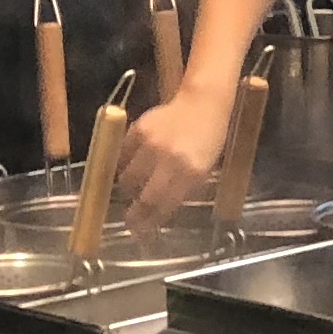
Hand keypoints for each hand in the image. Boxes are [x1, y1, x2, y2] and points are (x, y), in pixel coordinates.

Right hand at [117, 89, 234, 214]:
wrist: (204, 102)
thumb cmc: (210, 137)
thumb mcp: (206, 166)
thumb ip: (186, 188)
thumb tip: (162, 211)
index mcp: (192, 172)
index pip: (166, 205)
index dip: (151, 221)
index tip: (142, 231)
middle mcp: (171, 160)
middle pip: (145, 196)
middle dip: (135, 213)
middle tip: (130, 220)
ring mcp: (153, 144)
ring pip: (129, 177)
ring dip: (128, 187)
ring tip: (131, 189)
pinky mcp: (139, 130)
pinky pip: (123, 155)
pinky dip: (123, 164)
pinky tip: (126, 167)